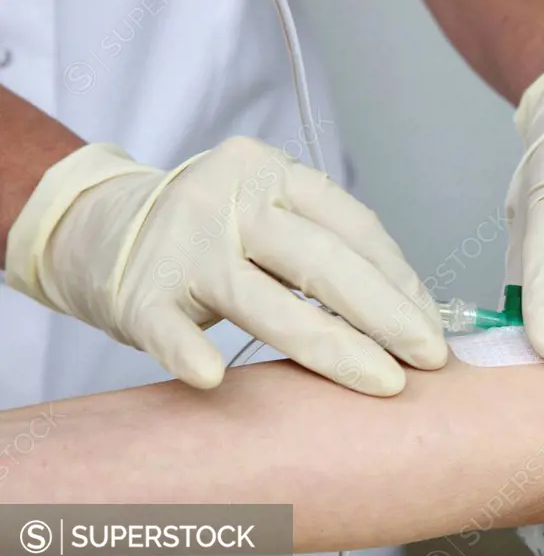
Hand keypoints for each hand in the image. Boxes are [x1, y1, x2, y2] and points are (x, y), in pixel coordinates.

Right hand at [5, 137, 446, 394]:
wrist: (99, 228)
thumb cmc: (210, 233)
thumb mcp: (269, 215)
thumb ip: (326, 249)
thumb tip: (412, 313)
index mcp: (271, 173)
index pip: (352, 225)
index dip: (400, 278)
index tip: (433, 324)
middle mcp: (228, 199)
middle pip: (321, 261)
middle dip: (386, 315)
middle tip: (429, 359)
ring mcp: (181, 245)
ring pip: (265, 301)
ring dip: (332, 347)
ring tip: (383, 382)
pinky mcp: (139, 293)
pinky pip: (168, 328)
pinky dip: (189, 351)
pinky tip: (215, 378)